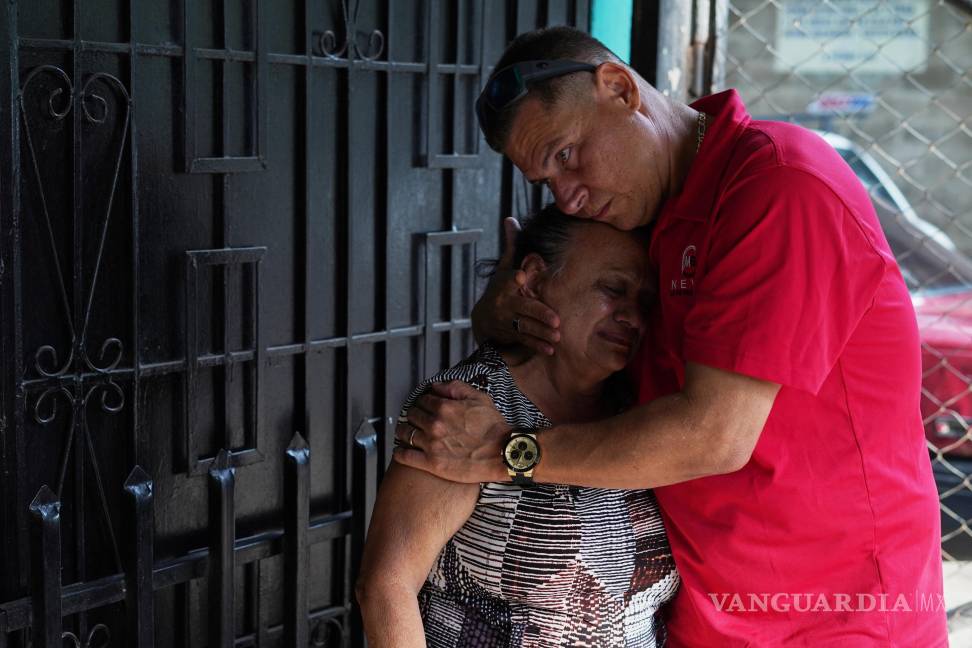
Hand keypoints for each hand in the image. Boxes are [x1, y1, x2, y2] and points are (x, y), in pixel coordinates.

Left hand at [393, 381, 511, 482]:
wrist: (503, 454)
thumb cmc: (494, 427)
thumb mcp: (479, 398)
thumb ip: (455, 387)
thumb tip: (436, 386)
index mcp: (444, 407)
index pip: (422, 400)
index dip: (423, 402)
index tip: (425, 407)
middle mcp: (435, 425)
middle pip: (411, 415)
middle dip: (414, 415)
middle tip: (417, 420)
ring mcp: (431, 444)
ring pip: (404, 433)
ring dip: (404, 431)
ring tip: (407, 433)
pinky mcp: (431, 463)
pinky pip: (404, 456)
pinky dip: (400, 452)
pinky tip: (402, 451)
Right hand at [471, 217, 560, 354]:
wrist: (483, 320)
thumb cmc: (500, 289)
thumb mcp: (503, 268)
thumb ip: (510, 246)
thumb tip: (510, 218)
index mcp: (504, 284)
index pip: (508, 279)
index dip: (513, 277)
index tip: (519, 275)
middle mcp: (503, 302)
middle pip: (523, 307)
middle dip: (538, 314)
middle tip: (556, 320)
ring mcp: (505, 320)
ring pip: (525, 326)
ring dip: (541, 332)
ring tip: (557, 336)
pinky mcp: (508, 334)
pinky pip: (524, 340)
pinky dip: (537, 345)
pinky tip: (550, 348)